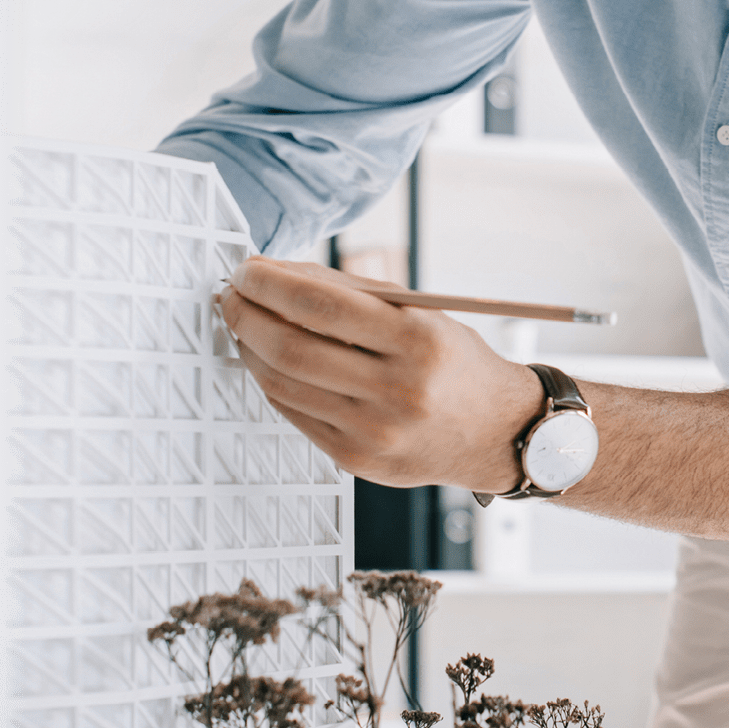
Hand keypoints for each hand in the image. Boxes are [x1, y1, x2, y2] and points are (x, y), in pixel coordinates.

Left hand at [217, 258, 544, 492]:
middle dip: (246, 313)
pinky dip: (270, 380)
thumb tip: (279, 273)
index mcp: (417, 340)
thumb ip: (354, 293)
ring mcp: (374, 430)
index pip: (319, 303)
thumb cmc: (454, 363)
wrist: (496, 432)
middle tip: (232, 294)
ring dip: (249, 347)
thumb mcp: (421, 315)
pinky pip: (293, 413)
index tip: (248, 268)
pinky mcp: (356, 458)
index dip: (270, 282)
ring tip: (244, 324)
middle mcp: (396, 389)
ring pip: (282, 382)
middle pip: (290, 346)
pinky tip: (268, 360)